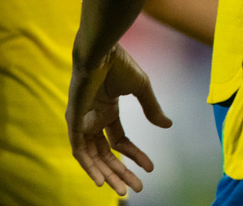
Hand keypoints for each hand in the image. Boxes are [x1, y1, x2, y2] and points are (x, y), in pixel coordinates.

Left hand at [67, 45, 171, 194]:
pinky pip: (79, 151)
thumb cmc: (119, 64)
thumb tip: (167, 126)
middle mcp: (93, 119)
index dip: (135, 155)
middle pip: (106, 154)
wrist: (103, 51)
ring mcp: (82, 121)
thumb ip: (151, 108)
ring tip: (122, 190)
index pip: (120, 141)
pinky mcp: (74, 121)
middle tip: (135, 189)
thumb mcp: (141, 89)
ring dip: (106, 174)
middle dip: (120, 172)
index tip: (150, 167)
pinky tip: (100, 180)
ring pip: (93, 157)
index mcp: (107, 111)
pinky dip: (89, 166)